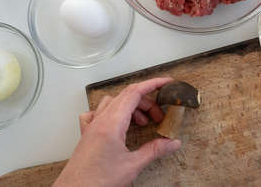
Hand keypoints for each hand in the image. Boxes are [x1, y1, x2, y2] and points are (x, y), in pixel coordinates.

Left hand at [53, 78, 180, 186]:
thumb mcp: (132, 166)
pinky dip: (112, 111)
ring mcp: (92, 125)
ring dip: (131, 107)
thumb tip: (172, 143)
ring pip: (114, 102)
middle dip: (147, 102)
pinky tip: (118, 123)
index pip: (135, 92)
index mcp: (112, 123)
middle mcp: (100, 120)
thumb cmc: (96, 182)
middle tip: (159, 116)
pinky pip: (99, 112)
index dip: (153, 84)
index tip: (166, 82)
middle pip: (127, 96)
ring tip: (142, 122)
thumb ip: (155, 151)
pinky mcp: (88, 134)